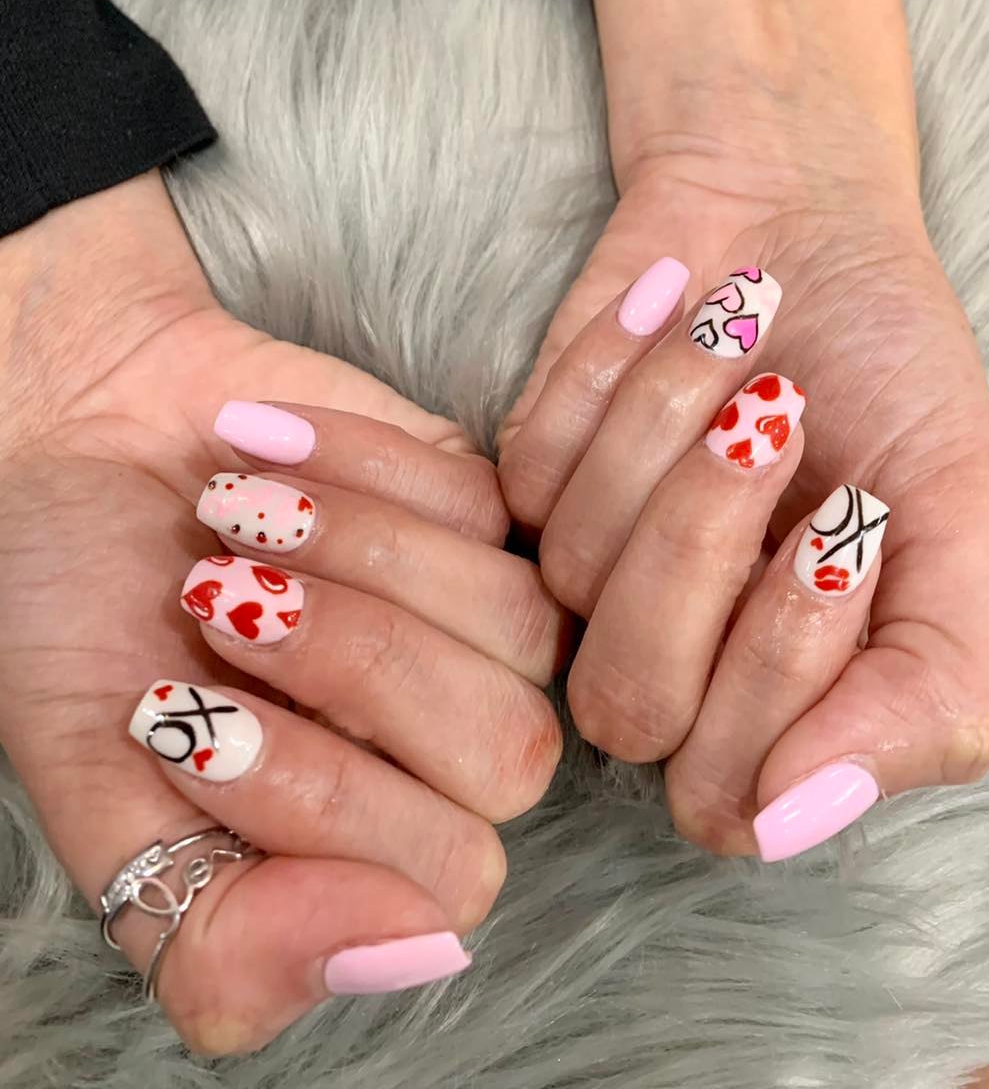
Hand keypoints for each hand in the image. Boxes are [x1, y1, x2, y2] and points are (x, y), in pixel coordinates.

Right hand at [0, 173, 564, 1050]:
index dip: (321, 799)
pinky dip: (355, 470)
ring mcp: (472, 618)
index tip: (168, 709)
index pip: (448, 874)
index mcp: (364, 839)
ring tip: (226, 513)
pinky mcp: (472, 500)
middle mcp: (440, 740)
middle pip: (508, 753)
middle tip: (209, 597)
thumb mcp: (101, 795)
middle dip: (353, 666)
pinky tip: (259, 452)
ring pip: (516, 625)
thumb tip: (403, 955)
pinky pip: (477, 505)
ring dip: (353, 559)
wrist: (60, 444)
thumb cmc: (76, 617)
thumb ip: (215, 934)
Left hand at [500, 0, 988, 857]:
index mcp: (783, 700)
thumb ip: (930, 695)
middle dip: (709, 541)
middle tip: (782, 414)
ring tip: (743, 336)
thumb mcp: (961, 526)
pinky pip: (535, 469)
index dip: (785, 664)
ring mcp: (587, 573)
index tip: (856, 518)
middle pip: (630, 706)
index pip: (731, 791)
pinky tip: (675, 312)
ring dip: (672, 427)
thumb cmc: (891, 370)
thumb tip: (794, 821)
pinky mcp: (523, 476)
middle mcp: (674, 658)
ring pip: (577, 578)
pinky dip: (617, 371)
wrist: (803, 223)